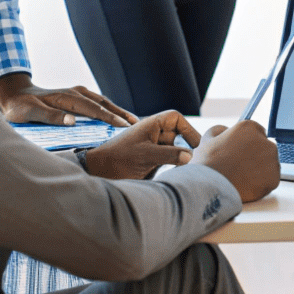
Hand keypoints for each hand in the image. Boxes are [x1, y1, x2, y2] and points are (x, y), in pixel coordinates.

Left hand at [0, 73, 137, 125]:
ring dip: (118, 111)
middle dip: (120, 114)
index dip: (108, 118)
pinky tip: (117, 118)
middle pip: (103, 103)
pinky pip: (98, 103)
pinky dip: (110, 110)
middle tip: (136, 126)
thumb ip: (50, 117)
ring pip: (103, 102)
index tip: (122, 126)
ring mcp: (77, 93)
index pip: (92, 108)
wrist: (15, 95)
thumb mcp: (30, 113)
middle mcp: (75, 92)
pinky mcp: (77, 97)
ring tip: (133, 122)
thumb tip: (73, 122)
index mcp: (66, 97)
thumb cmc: (20, 108)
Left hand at [84, 111, 198, 179]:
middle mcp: (153, 134)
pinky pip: (167, 160)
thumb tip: (190, 156)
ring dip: (179, 158)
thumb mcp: (145, 155)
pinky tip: (174, 174)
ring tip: (184, 169)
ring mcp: (152, 147)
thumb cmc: (118, 158)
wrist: (99, 173)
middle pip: (177, 135)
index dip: (187, 129)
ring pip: (174, 149)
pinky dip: (173, 166)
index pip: (176, 118)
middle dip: (185, 145)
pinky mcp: (150, 161)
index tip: (194, 144)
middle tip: (192, 159)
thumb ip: (169, 154)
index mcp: (151, 125)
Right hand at [189, 121, 280, 202]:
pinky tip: (246, 186)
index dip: (246, 145)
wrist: (209, 187)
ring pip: (268, 165)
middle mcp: (265, 141)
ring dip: (259, 171)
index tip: (239, 155)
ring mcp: (272, 160)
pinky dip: (261, 185)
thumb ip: (219, 131)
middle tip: (239, 169)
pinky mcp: (274, 178)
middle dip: (255, 158)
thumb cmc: (206, 164)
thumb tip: (225, 131)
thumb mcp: (207, 139)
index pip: (256, 133)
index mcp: (250, 128)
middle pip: (264, 149)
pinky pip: (270, 181)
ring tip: (240, 179)